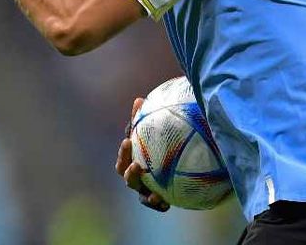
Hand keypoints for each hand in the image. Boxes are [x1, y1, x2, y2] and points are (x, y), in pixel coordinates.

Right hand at [116, 97, 169, 211]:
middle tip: (137, 165)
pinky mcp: (159, 199)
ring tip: (153, 194)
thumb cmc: (165, 141)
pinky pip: (158, 205)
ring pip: (140, 194)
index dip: (124, 151)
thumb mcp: (157, 128)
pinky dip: (159, 204)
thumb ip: (146, 118)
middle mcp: (137, 174)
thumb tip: (138, 99)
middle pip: (127, 176)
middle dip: (129, 172)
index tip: (128, 141)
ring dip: (145, 195)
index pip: (125, 154)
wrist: (181, 163)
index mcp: (134, 157)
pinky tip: (166, 202)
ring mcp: (146, 189)